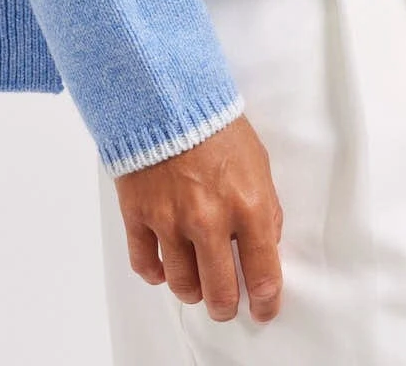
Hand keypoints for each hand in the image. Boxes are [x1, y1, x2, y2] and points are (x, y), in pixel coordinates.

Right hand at [114, 113, 284, 324]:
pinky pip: (145, 265)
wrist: (168, 97)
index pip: (262, 274)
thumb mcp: (258, 164)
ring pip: (182, 285)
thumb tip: (266, 246)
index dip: (265, 301)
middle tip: (226, 304)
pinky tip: (165, 267)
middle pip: (219, 292)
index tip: (263, 308)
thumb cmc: (216, 127)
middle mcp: (209, 220)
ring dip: (192, 290)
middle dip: (226, 306)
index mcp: (247, 206)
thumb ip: (265, 209)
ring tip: (197, 283)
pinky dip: (156, 273)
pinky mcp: (139, 216)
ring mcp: (170, 221)